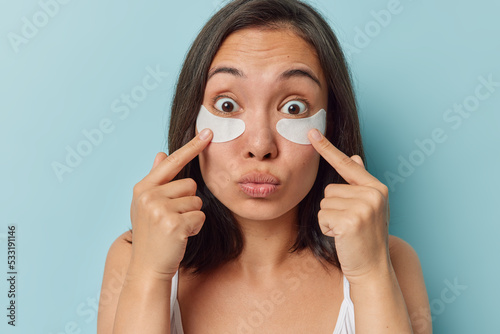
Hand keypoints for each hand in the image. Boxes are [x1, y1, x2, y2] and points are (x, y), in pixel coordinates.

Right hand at [128, 129, 212, 280]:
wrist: (148, 267)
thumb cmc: (152, 235)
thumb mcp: (148, 205)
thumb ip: (156, 179)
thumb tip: (160, 153)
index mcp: (143, 188)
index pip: (172, 162)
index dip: (192, 147)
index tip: (208, 133)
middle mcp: (148, 196)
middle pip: (190, 185)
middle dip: (188, 202)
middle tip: (173, 219)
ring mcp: (159, 209)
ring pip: (197, 201)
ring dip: (192, 216)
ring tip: (176, 228)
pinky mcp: (173, 224)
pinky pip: (200, 217)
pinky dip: (196, 227)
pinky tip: (181, 236)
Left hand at [308, 129, 390, 282]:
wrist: (371, 267)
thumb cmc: (365, 237)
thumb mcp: (367, 206)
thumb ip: (359, 182)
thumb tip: (354, 157)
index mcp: (376, 188)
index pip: (346, 164)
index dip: (327, 148)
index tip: (311, 132)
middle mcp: (373, 194)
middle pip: (329, 189)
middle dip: (332, 207)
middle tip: (349, 224)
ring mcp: (364, 207)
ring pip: (324, 203)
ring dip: (329, 219)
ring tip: (346, 231)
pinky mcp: (351, 221)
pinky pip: (323, 217)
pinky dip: (327, 228)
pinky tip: (341, 237)